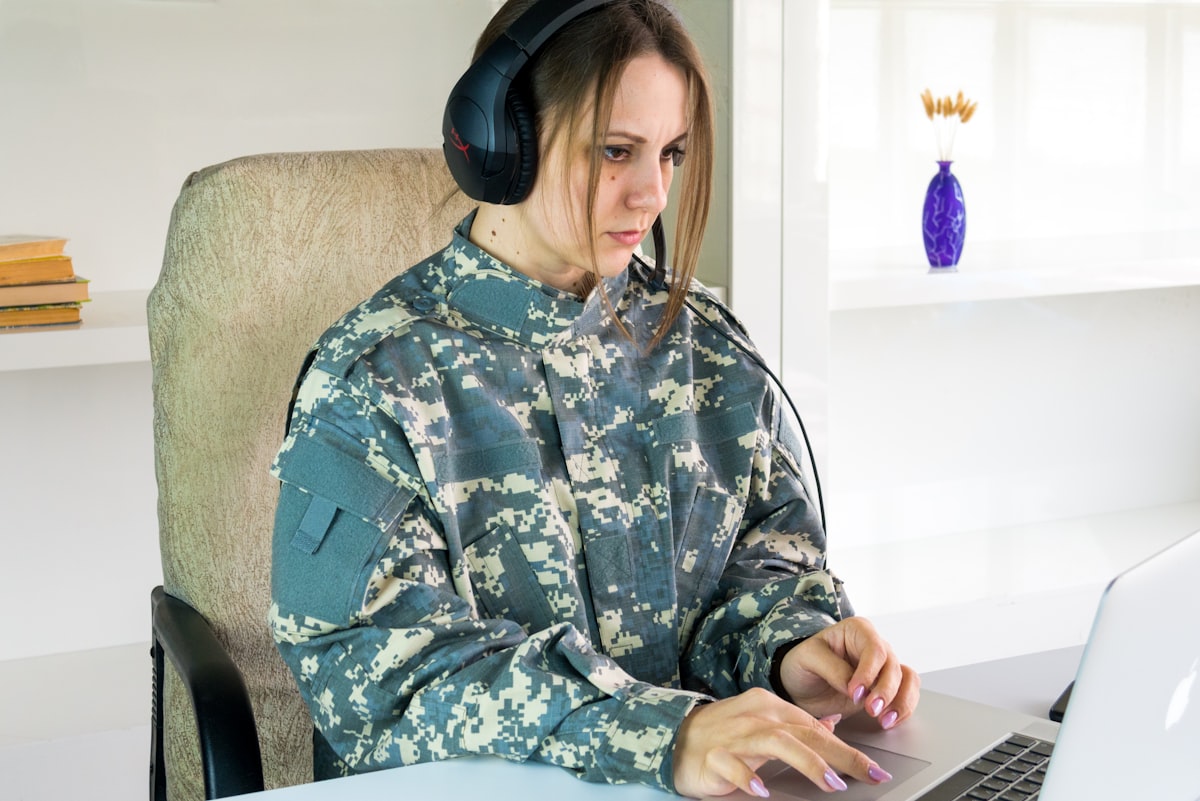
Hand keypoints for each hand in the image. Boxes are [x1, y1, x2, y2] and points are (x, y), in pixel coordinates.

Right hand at [672, 687, 892, 797]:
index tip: (873, 769)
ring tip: (831, 783)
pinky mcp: (714, 755)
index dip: (847, 748)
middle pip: (804, 733)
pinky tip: (763, 791)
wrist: (673, 736)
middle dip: (840, 755)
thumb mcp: (761, 722)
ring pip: (776, 744)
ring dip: (807, 762)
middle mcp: (755, 717)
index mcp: (768, 706)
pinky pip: (734, 766)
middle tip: (867, 774)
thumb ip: (795, 724)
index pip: (815, 727)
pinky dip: (749, 779)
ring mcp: (733, 735)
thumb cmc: (722, 733)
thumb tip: (830, 725)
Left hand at [778, 617, 919, 729]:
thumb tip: (855, 688)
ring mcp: (882, 668)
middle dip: (885, 690)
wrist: (800, 685)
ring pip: (906, 679)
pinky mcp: (885, 688)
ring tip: (884, 720)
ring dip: (900, 701)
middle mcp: (874, 646)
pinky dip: (903, 709)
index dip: (869, 672)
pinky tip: (889, 721)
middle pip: (893, 666)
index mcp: (857, 630)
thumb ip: (831, 669)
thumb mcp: (807, 659)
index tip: (855, 692)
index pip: (874, 648)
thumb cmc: (802, 664)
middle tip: (870, 710)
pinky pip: (906, 694)